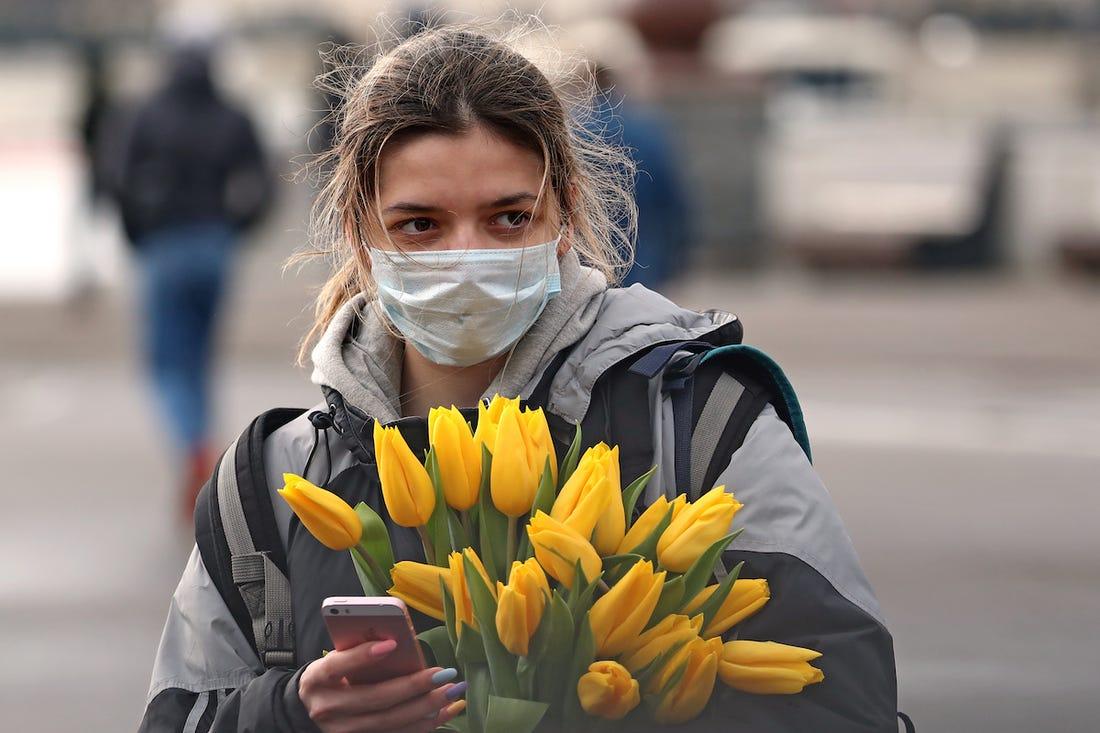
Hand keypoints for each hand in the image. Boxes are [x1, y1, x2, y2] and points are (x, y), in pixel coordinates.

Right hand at [299, 639, 466, 732]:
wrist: (313, 709)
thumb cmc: (333, 676)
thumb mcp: (337, 658)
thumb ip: (360, 650)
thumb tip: (401, 641)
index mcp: (318, 679)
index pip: (338, 665)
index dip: (363, 655)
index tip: (392, 643)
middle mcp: (328, 708)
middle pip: (375, 699)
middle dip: (414, 686)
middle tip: (444, 673)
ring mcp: (344, 731)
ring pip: (390, 722)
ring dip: (426, 708)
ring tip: (452, 692)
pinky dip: (425, 724)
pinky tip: (446, 711)